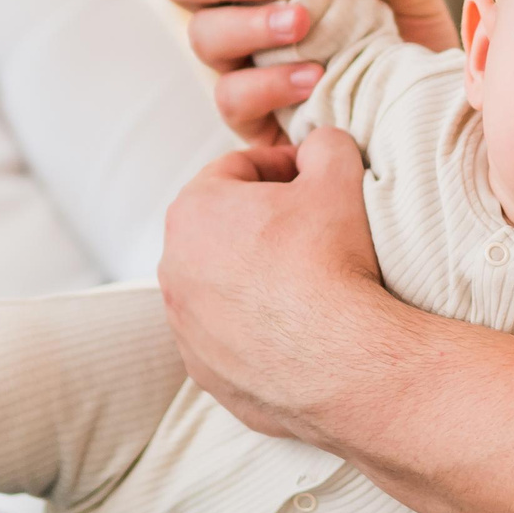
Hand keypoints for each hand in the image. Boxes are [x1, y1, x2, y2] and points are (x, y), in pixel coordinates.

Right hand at [156, 0, 458, 146]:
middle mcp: (243, 13)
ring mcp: (243, 65)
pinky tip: (311, 77)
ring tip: (301, 25)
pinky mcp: (254, 118)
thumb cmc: (412, 44)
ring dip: (247, 26)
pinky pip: (232, 99)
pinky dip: (267, 84)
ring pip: (202, 37)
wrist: (435, 109)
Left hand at [158, 128, 389, 440]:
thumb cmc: (332, 261)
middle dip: (263, 223)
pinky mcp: (204, 370)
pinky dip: (257, 328)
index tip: (315, 179)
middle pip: (223, 228)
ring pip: (221, 284)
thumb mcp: (339, 173)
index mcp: (193, 210)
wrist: (340, 360)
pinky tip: (300, 329)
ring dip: (256, 277)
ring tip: (309, 283)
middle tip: (315, 229)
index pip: (237, 169)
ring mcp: (184, 326)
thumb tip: (318, 146)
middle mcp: (173, 267)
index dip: (282, 167)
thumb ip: (324, 142)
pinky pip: (229, 336)